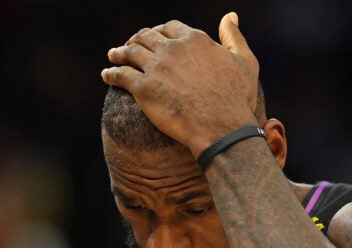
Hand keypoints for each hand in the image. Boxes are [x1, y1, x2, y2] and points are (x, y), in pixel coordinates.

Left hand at [101, 13, 259, 156]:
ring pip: (129, 53)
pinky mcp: (143, 89)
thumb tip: (230, 16)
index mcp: (194, 39)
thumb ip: (234, 37)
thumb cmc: (236, 99)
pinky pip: (120, 76)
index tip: (153, 38)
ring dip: (118, 53)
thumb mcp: (244, 62)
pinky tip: (107, 75)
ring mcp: (156, 68)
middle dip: (135, 40)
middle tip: (128, 47)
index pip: (169, 27)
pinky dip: (111, 73)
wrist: (222, 128)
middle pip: (146, 37)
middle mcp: (172, 49)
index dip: (159, 32)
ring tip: (113, 57)